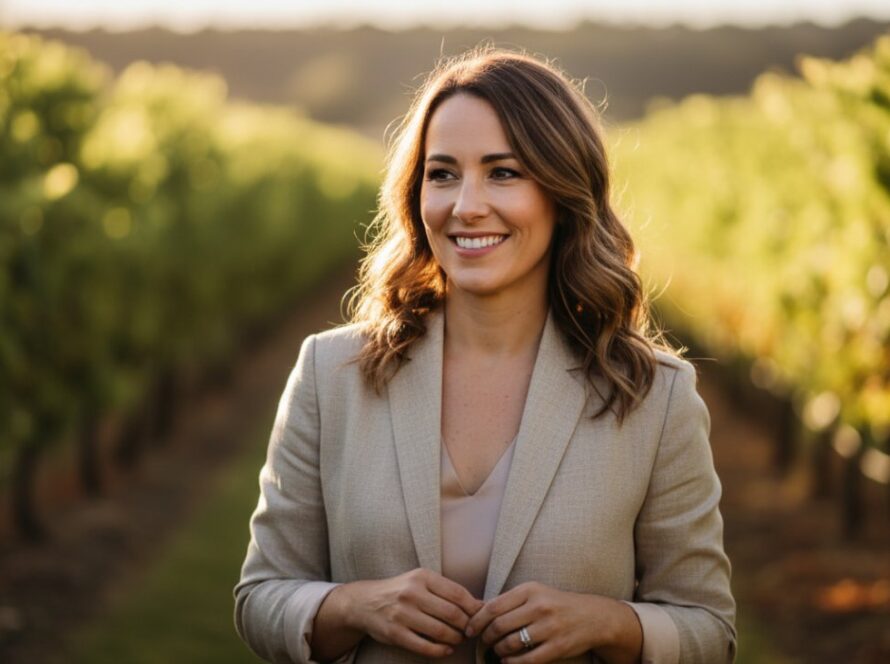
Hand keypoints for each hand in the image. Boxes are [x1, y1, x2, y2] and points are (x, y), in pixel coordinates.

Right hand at [344, 568, 484, 657]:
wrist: (364, 602)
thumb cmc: (400, 591)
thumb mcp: (420, 581)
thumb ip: (446, 590)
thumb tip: (478, 604)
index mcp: (422, 577)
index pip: (457, 593)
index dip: (473, 607)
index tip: (479, 616)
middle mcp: (412, 593)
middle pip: (452, 613)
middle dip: (467, 625)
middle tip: (471, 631)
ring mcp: (402, 614)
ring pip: (440, 631)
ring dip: (455, 639)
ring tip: (459, 639)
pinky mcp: (395, 633)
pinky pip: (425, 647)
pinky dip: (440, 651)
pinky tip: (446, 649)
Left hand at [465, 582, 641, 663]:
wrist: (593, 617)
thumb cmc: (557, 604)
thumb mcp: (536, 593)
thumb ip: (511, 601)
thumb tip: (479, 613)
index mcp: (530, 590)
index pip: (494, 606)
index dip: (477, 620)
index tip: (469, 629)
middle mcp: (539, 606)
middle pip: (500, 626)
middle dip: (486, 637)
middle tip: (483, 642)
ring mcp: (549, 627)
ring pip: (511, 643)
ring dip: (498, 650)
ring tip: (496, 651)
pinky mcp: (557, 647)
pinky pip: (527, 659)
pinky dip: (512, 663)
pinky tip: (507, 661)